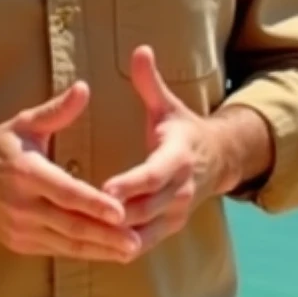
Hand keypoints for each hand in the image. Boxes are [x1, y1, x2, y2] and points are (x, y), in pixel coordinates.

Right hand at [0, 81, 141, 261]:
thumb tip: (84, 88)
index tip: (120, 212)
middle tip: (136, 242)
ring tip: (129, 251)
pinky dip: (83, 253)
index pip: (65, 193)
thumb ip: (56, 110)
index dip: (94, 204)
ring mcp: (20, 228)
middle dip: (105, 236)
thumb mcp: (24, 124)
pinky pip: (57, 250)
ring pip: (66, 244)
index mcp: (26, 172)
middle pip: (70, 225)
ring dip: (99, 250)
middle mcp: (22, 205)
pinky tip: (106, 252)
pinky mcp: (20, 243)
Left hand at [101, 46, 224, 255]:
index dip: (130, 184)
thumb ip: (150, 82)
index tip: (105, 189)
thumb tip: (140, 49)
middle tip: (80, 216)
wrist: (217, 160)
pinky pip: (144, 241)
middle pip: (145, 208)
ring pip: (143, 230)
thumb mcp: (168, 105)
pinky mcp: (170, 227)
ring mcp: (177, 213)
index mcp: (178, 158)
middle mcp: (181, 190)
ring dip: (115, 235)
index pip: (153, 175)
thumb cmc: (182, 129)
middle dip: (115, 215)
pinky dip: (121, 246)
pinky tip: (94, 247)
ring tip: (81, 235)